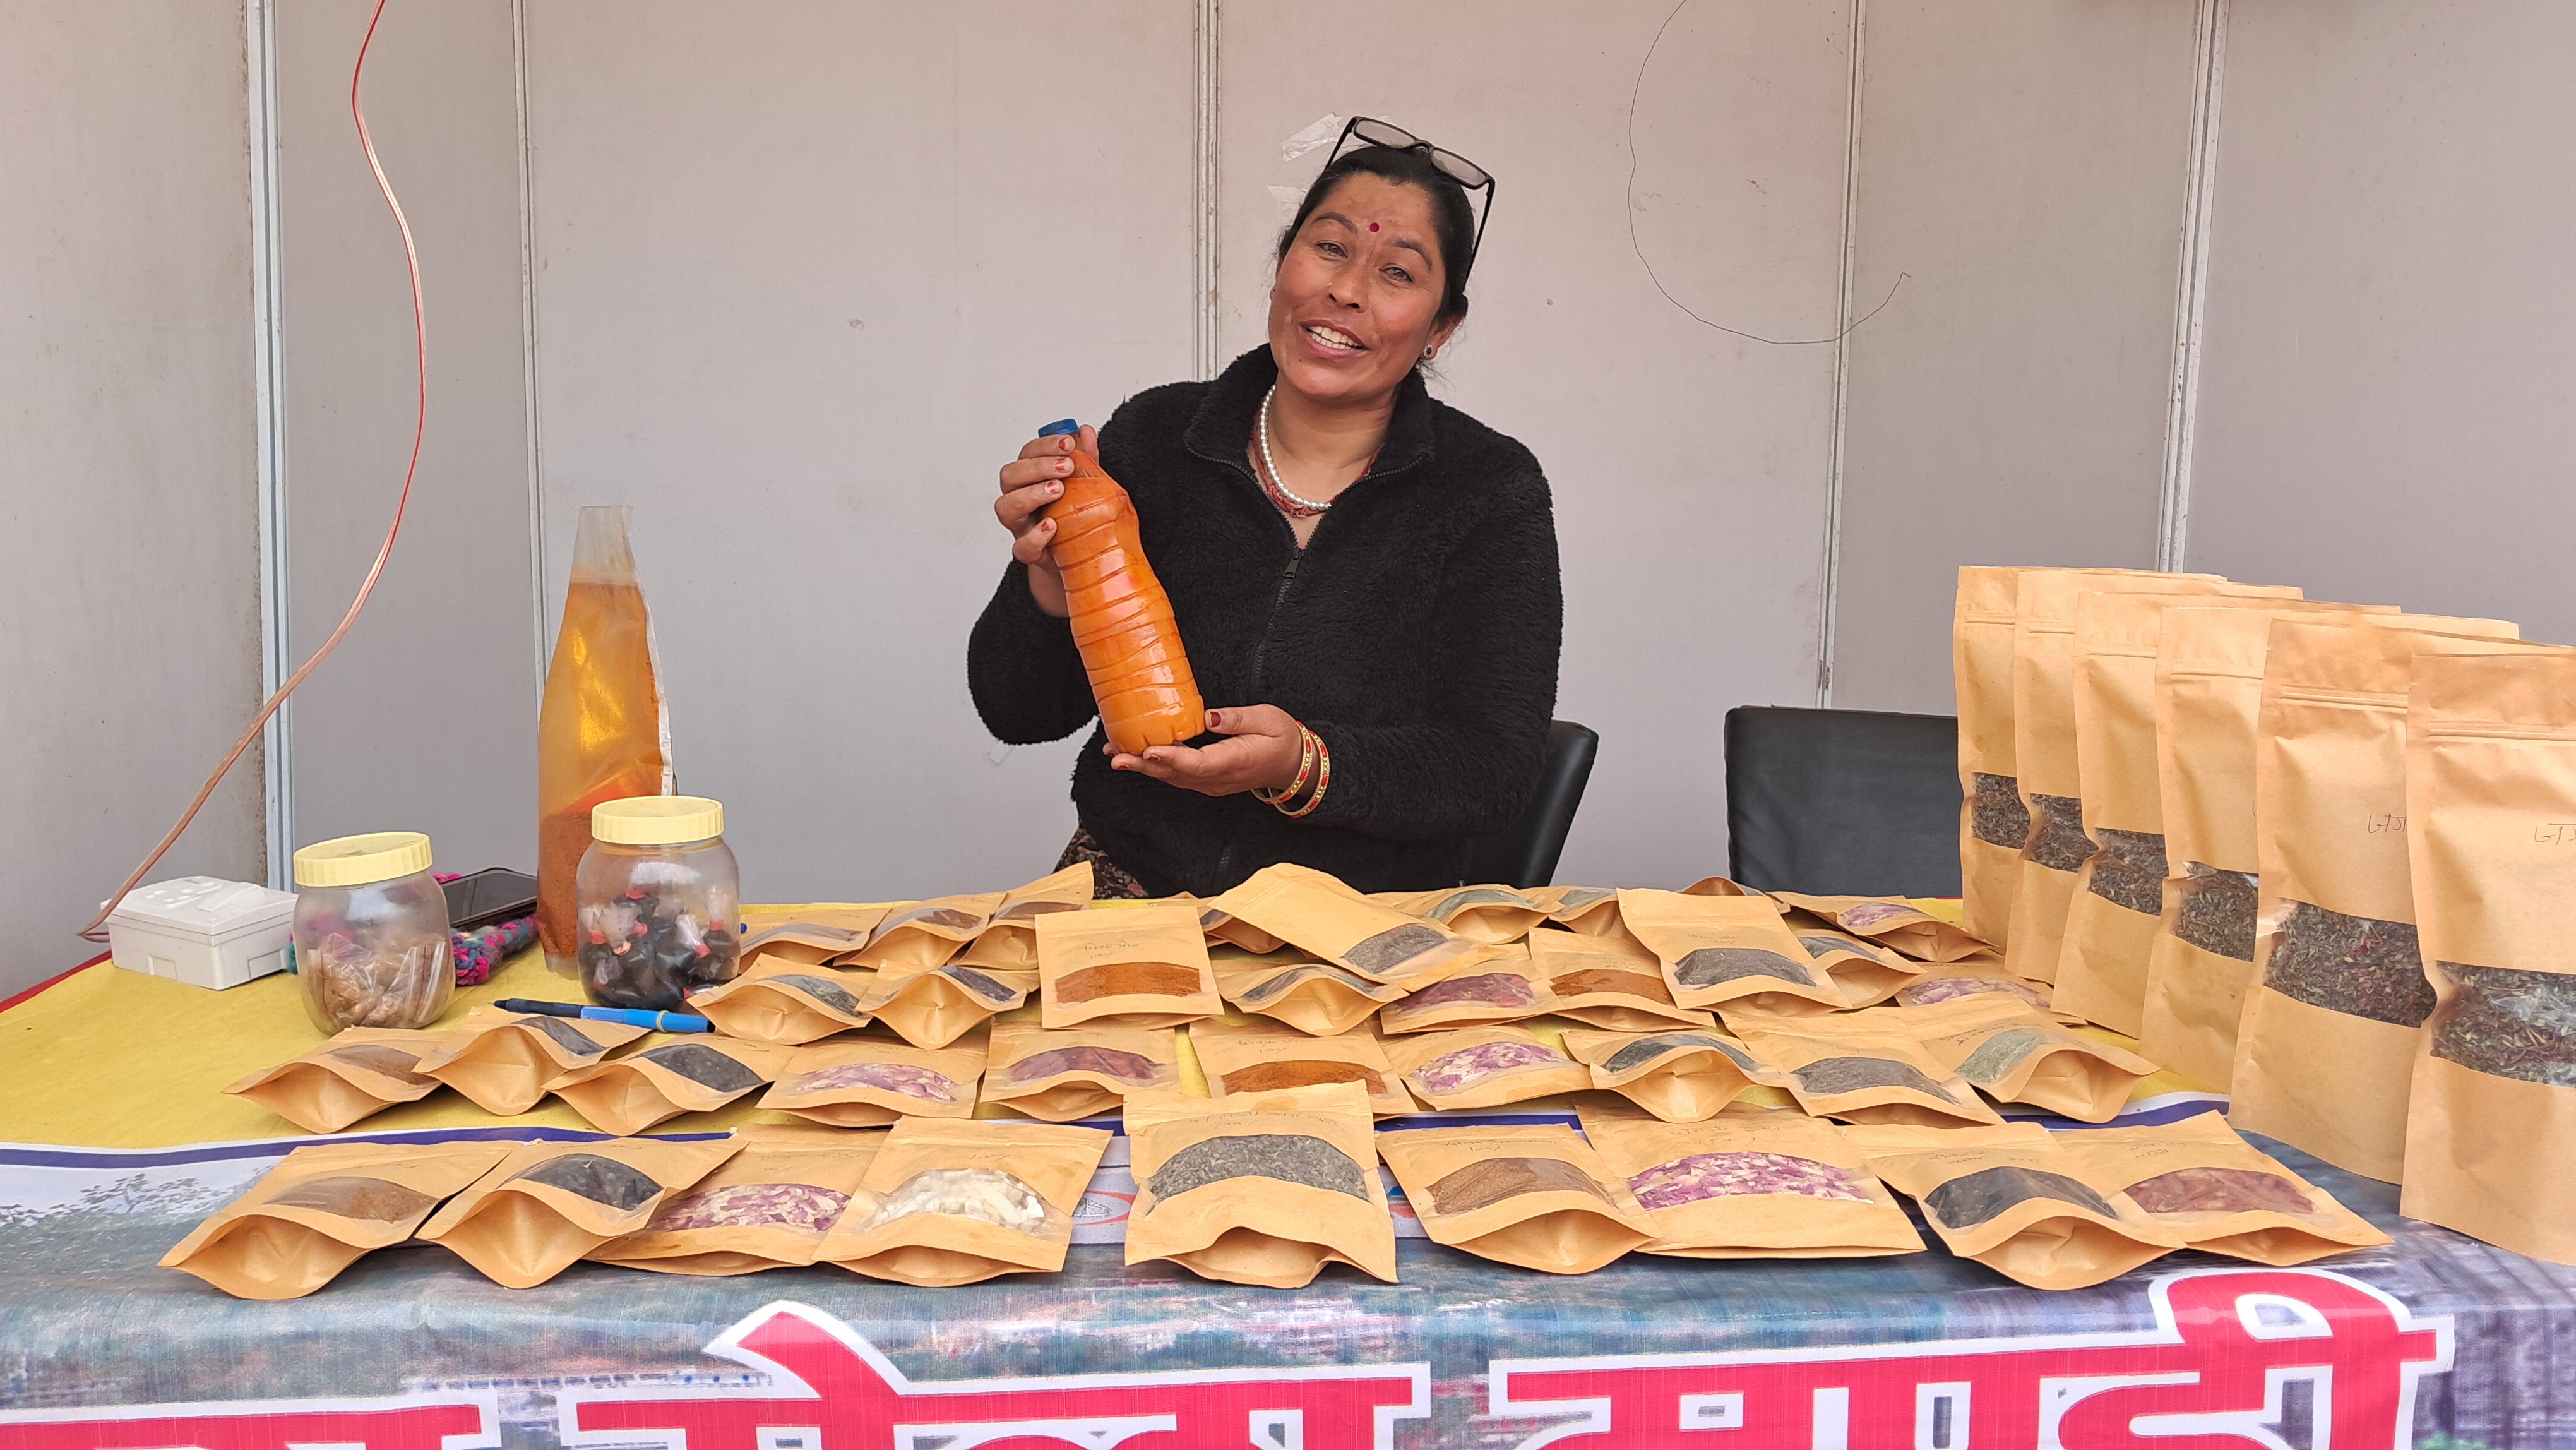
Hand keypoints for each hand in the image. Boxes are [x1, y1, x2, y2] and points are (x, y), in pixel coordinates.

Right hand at [993, 424, 1097, 617]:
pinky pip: (1021, 546)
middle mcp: (1019, 499)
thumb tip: (1086, 431)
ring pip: (1006, 507)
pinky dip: (1035, 536)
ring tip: (1058, 490)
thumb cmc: (1076, 516)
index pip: (1027, 453)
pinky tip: (1052, 526)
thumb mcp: (1084, 485)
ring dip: (1031, 495)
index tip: (1069, 443)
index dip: (1044, 445)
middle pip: (1010, 476)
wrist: (1078, 560)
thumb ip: (1084, 459)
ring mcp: (1021, 526)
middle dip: (1037, 467)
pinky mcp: (1029, 552)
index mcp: (1030, 478)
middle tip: (1065, 467)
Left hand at [1106, 705, 1306, 798]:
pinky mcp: (1204, 779)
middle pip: (1176, 775)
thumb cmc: (1281, 738)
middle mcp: (1217, 778)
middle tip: (1116, 757)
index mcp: (1234, 761)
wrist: (1292, 764)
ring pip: (1171, 778)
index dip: (1172, 759)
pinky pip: (1176, 775)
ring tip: (1115, 754)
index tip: (1150, 751)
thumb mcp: (1266, 719)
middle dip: (1143, 766)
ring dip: (1142, 767)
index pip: (1199, 763)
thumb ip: (1236, 719)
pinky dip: (1154, 766)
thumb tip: (1207, 716)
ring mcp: (1209, 782)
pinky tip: (1134, 755)